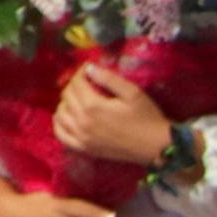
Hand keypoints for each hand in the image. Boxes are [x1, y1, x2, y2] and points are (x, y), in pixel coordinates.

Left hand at [55, 63, 174, 168]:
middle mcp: (82, 122)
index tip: (87, 69)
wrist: (156, 147)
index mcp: (93, 106)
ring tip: (77, 98)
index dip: (80, 73)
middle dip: (73, 85)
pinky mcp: (84, 149)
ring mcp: (81, 137)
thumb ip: (108, 78)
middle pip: (66, 96)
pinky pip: (61, 135)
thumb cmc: (147, 117)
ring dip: (65, 103)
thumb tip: (88, 68)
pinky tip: (67, 117)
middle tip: (85, 82)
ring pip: (60, 114)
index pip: (76, 83)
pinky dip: (59, 124)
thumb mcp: (132, 93)